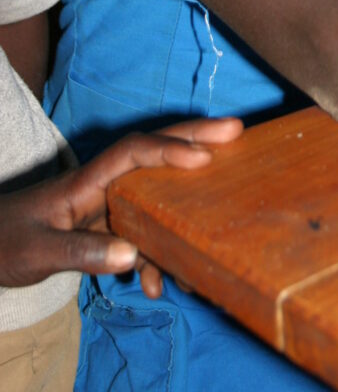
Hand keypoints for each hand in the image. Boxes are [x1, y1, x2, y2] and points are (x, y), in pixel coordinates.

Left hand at [0, 117, 242, 296]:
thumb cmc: (4, 244)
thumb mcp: (36, 253)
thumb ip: (81, 253)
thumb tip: (134, 254)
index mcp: (86, 181)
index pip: (132, 153)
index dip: (168, 151)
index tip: (203, 159)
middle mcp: (102, 184)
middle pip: (155, 151)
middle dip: (196, 139)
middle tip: (237, 129)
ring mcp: (107, 203)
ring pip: (157, 191)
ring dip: (186, 205)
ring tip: (221, 215)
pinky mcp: (106, 225)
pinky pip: (143, 229)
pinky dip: (157, 254)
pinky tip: (160, 284)